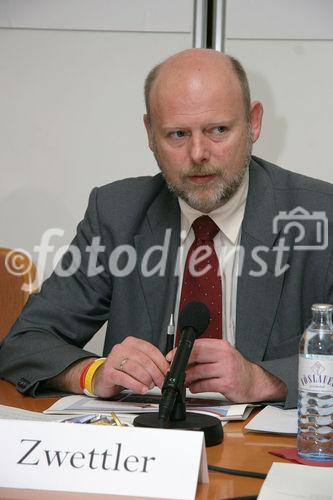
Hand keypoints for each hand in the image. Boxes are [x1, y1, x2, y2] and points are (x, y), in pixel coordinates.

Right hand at [92, 337, 169, 397]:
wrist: (101, 378)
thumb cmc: (122, 370)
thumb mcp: (137, 363)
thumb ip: (151, 363)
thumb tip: (167, 369)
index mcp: (132, 343)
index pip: (151, 350)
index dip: (162, 363)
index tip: (167, 372)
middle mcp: (122, 348)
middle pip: (144, 360)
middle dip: (156, 373)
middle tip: (161, 382)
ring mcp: (113, 359)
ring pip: (135, 368)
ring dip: (146, 379)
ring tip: (150, 386)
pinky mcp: (108, 372)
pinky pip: (125, 378)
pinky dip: (136, 385)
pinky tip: (142, 389)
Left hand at [166, 338, 286, 402]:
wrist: (254, 382)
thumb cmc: (235, 368)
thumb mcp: (222, 355)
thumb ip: (205, 353)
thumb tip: (182, 355)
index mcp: (222, 346)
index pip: (197, 344)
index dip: (181, 350)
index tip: (171, 356)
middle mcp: (225, 356)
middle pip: (196, 356)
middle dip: (181, 364)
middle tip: (173, 369)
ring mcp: (226, 370)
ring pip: (199, 372)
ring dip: (187, 378)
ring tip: (184, 381)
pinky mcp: (227, 384)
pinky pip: (205, 385)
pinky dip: (196, 387)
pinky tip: (194, 388)